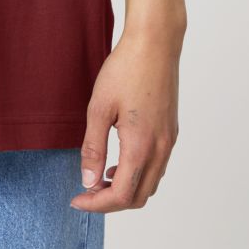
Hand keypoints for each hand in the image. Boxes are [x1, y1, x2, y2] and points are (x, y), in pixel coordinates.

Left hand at [69, 25, 180, 212]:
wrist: (155, 44)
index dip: (97, 204)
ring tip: (100, 177)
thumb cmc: (125, 70)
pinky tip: (119, 161)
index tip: (77, 199)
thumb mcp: (99, 108)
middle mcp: (160, 148)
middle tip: (86, 191)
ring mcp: (169, 140)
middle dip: (111, 201)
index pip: (122, 195)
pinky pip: (157, 167)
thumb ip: (93, 147)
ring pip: (150, 183)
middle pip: (139, 197)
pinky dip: (138, 174)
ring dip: (126, 189)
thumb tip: (88, 180)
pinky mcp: (171, 131)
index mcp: (141, 145)